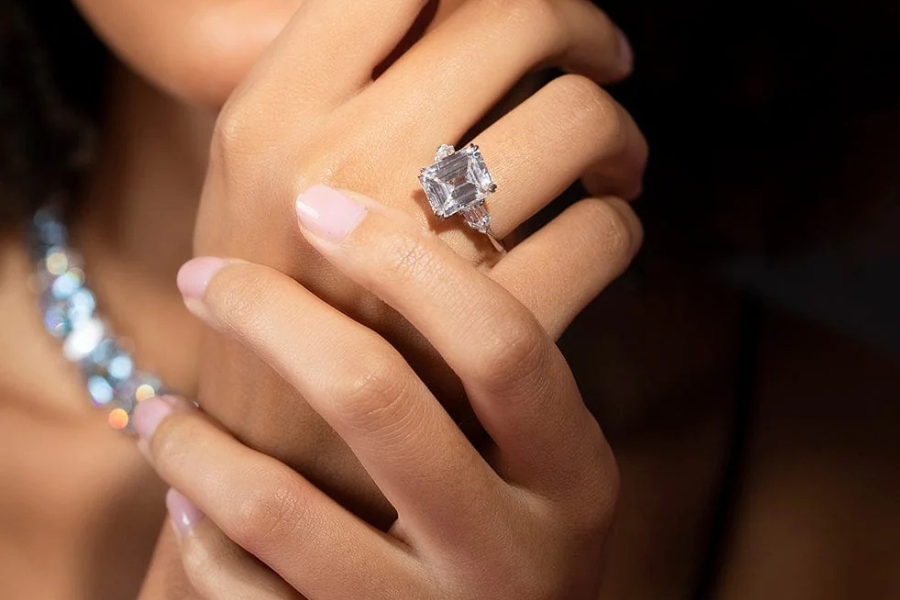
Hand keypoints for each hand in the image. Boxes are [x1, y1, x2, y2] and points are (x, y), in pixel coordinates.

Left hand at [136, 185, 625, 599]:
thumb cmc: (515, 534)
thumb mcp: (546, 466)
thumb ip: (504, 379)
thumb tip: (404, 232)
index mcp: (571, 476)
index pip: (499, 342)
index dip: (405, 259)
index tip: (317, 205)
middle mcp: (513, 550)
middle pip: (376, 399)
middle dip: (270, 316)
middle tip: (204, 275)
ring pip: (280, 506)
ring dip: (195, 439)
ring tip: (159, 403)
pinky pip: (249, 592)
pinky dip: (200, 532)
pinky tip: (186, 495)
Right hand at [192, 0, 645, 522]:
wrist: (272, 464)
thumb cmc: (276, 307)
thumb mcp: (255, 182)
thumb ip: (329, 86)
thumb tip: (451, 9)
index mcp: (266, 115)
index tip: (528, 10)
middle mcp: (334, 167)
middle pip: (512, 20)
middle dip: (580, 28)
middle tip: (603, 62)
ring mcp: (415, 259)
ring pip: (577, 118)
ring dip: (616, 131)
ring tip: (611, 161)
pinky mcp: (491, 342)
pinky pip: (605, 232)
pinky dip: (620, 223)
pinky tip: (599, 232)